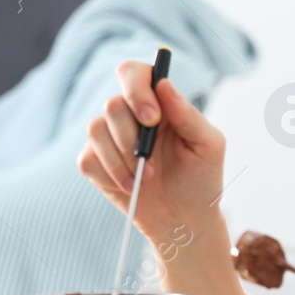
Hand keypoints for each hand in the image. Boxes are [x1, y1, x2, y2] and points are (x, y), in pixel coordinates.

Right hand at [79, 61, 227, 245]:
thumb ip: (187, 114)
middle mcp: (131, 116)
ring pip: (95, 130)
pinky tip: (131, 188)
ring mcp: (110, 138)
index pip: (134, 74)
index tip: (151, 119)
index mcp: (159, 103)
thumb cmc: (201, 179)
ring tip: (145, 180)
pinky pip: (87, 159)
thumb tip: (164, 84)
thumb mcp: (208, 146)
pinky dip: (109, 176)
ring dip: (121, 161)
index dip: (136, 89)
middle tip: (153, 164)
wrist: (186, 220)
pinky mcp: (96, 163)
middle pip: (112, 104)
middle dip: (131, 138)